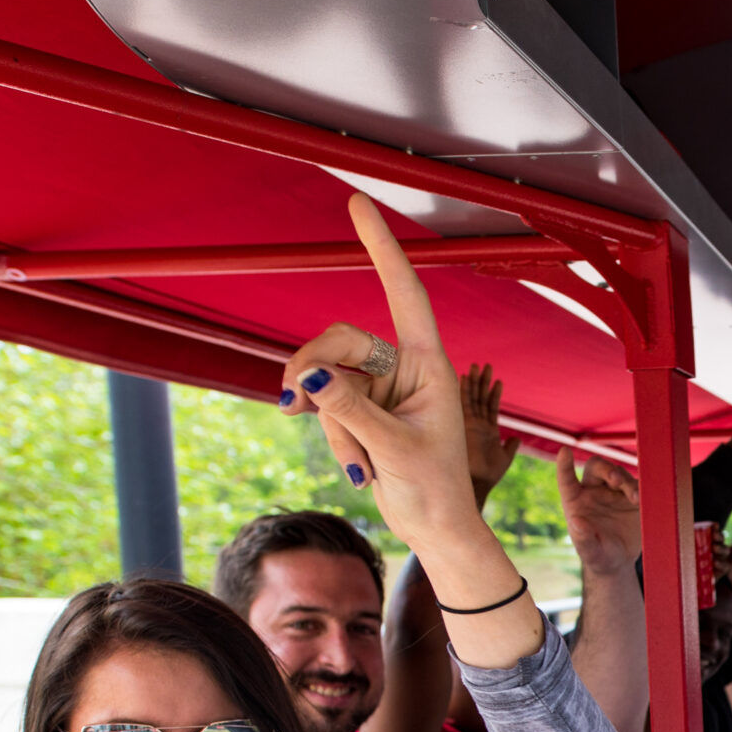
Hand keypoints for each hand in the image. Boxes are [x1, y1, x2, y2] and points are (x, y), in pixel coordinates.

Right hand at [281, 194, 478, 542]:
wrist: (435, 529)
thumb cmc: (433, 491)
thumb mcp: (392, 450)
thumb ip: (348, 410)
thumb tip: (307, 375)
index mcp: (429, 365)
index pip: (404, 292)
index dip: (381, 247)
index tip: (358, 203)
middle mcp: (405, 368)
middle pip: (340, 341)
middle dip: (315, 373)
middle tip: (297, 403)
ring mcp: (380, 388)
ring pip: (326, 378)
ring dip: (331, 422)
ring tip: (358, 463)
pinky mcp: (361, 408)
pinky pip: (326, 406)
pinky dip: (333, 437)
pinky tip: (357, 469)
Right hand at [463, 363, 522, 501]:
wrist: (476, 484)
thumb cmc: (489, 475)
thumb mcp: (504, 458)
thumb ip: (510, 446)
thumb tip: (516, 438)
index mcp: (487, 431)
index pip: (490, 407)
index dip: (494, 393)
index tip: (497, 380)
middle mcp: (476, 425)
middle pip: (480, 398)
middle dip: (482, 382)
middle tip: (485, 365)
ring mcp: (468, 424)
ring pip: (472, 398)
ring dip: (474, 382)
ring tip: (477, 366)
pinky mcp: (462, 424)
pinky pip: (463, 403)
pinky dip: (464, 390)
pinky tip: (465, 377)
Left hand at [557, 451, 643, 578]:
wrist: (621, 561)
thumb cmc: (599, 556)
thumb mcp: (591, 553)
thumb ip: (584, 539)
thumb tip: (577, 522)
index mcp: (576, 501)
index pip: (567, 480)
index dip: (564, 465)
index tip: (564, 452)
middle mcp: (594, 491)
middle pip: (597, 468)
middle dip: (607, 470)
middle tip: (616, 481)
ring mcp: (614, 492)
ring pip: (620, 474)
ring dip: (628, 483)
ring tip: (635, 499)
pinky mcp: (633, 497)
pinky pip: (638, 485)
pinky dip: (643, 489)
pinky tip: (644, 499)